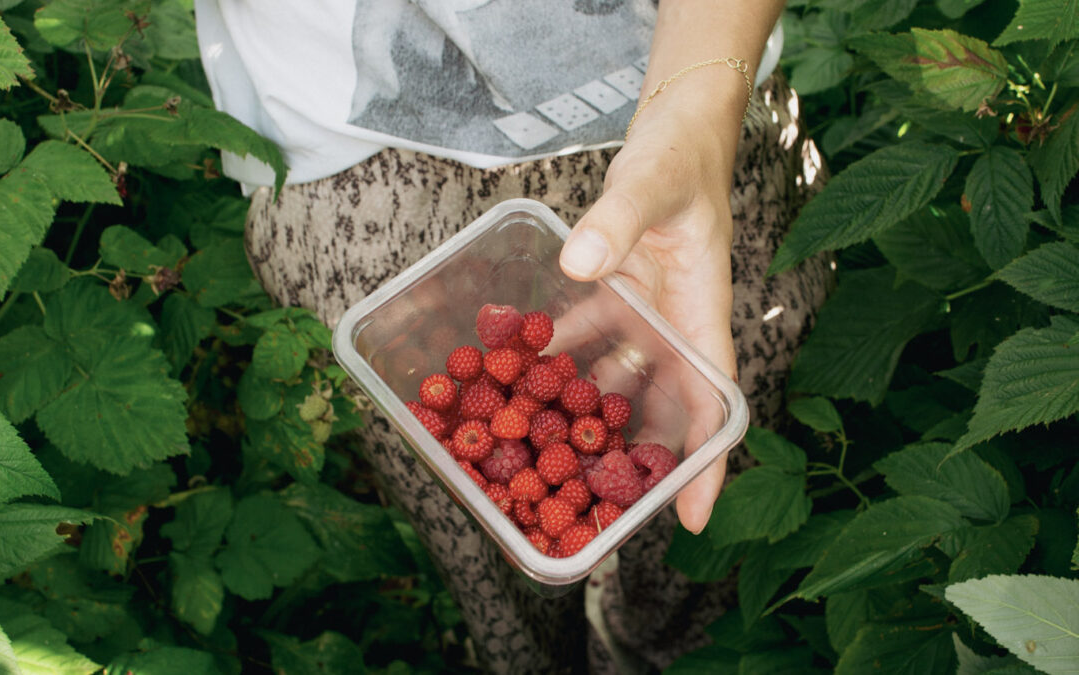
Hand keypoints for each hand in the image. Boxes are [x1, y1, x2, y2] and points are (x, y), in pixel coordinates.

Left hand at [559, 103, 737, 534]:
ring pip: (616, 380)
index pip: (711, 400)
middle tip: (595, 504)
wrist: (676, 130)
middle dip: (634, 455)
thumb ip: (618, 220)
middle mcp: (673, 325)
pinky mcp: (613, 296)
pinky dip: (552, 355)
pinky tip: (512, 368)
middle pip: (662, 407)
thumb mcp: (651, 184)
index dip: (706, 462)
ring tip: (544, 452)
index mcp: (700, 313)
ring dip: (583, 413)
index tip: (694, 517)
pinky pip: (581, 339)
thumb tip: (580, 264)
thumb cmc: (681, 156)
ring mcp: (643, 314)